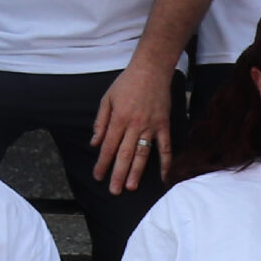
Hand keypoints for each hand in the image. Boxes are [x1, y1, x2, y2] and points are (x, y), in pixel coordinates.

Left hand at [91, 57, 172, 191]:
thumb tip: (94, 143)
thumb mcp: (106, 99)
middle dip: (118, 174)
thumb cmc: (126, 84)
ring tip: (131, 187)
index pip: (108, 146)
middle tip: (114, 190)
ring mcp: (151, 127)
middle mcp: (134, 126)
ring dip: (136, 172)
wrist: (151, 71)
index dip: (102, 163)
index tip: (98, 176)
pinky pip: (165, 147)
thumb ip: (100, 122)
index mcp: (118, 119)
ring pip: (142, 154)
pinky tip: (163, 176)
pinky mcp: (164, 125)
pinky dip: (165, 162)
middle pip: (124, 154)